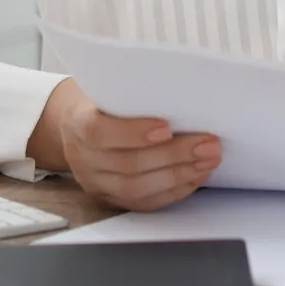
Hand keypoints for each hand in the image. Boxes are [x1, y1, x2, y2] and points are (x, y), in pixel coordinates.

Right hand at [27, 79, 220, 212]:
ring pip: (136, 188)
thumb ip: (132, 88)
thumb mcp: (108, 82)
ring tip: (208, 160)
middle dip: (173, 155)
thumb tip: (182, 85)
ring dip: (179, 175)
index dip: (133, 133)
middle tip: (208, 144)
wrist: (76, 118)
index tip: (167, 126)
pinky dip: (173, 190)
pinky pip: (143, 202)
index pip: (98, 132)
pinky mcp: (109, 197)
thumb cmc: (102, 94)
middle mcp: (81, 156)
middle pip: (127, 164)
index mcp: (77, 120)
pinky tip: (196, 176)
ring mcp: (94, 181)